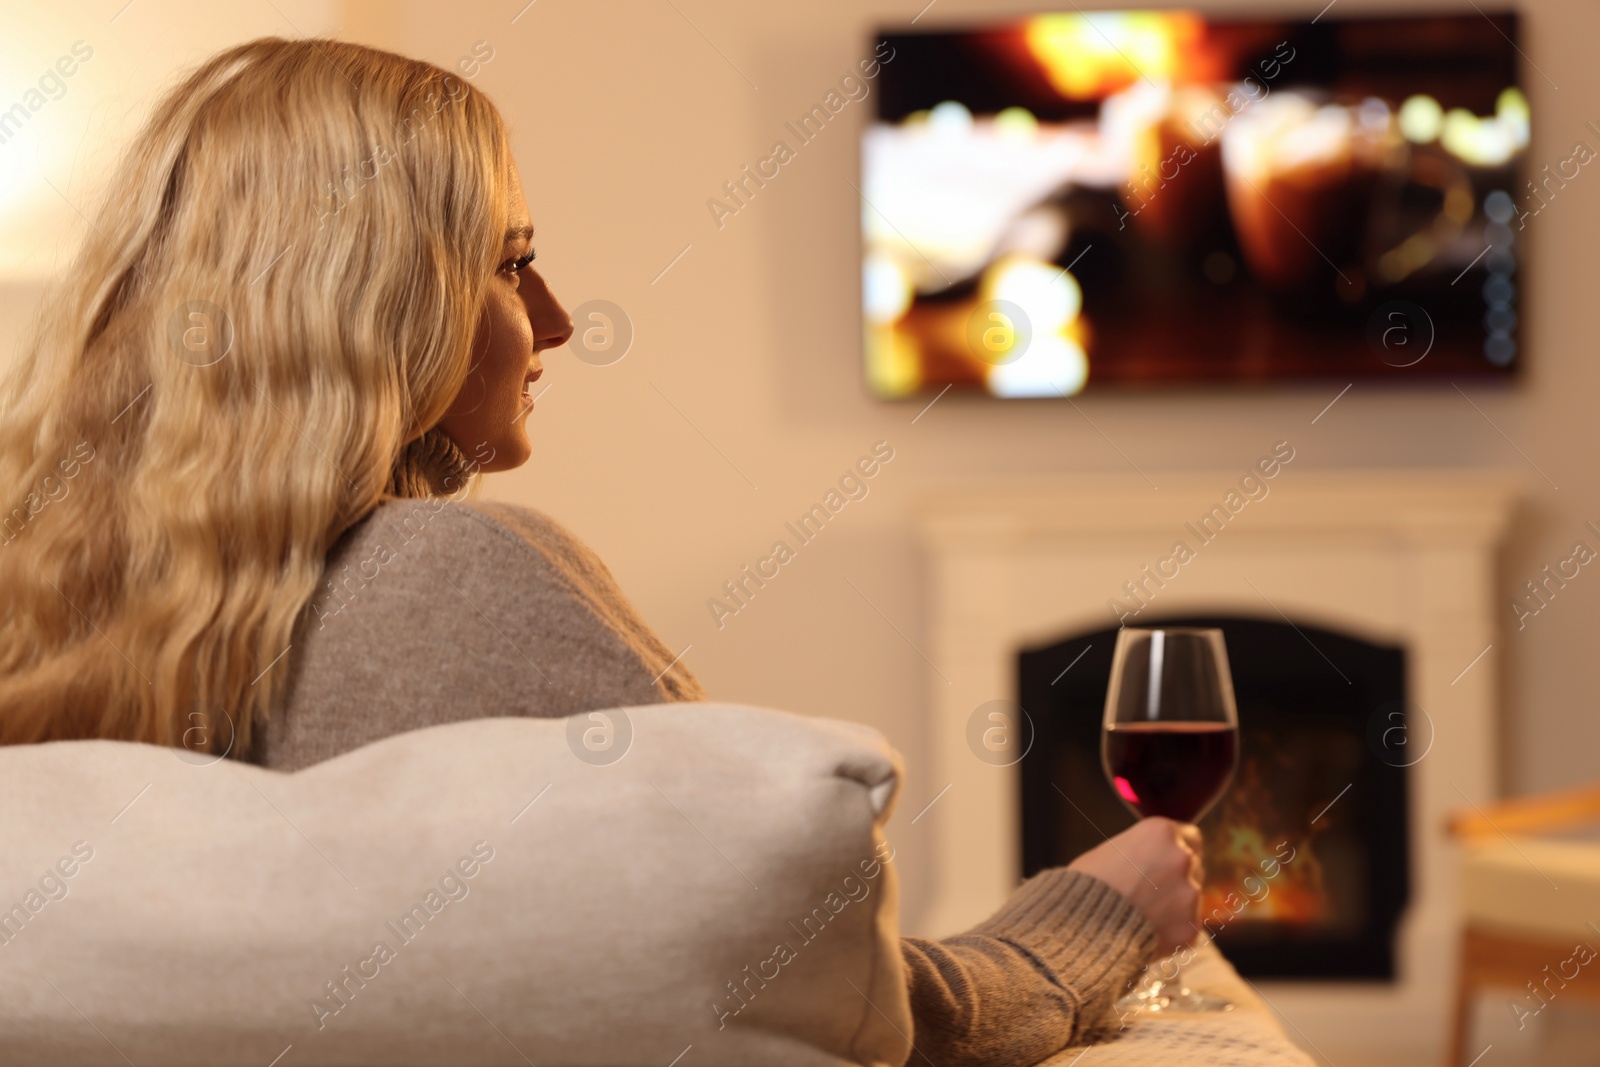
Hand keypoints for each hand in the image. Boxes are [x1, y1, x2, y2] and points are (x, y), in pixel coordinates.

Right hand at [1067, 817, 1202, 954]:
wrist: (1081, 925)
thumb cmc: (1087, 884)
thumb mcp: (1113, 849)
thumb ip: (1144, 850)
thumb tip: (1155, 859)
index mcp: (1162, 832)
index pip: (1191, 836)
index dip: (1177, 850)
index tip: (1167, 864)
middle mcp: (1182, 857)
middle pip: (1193, 866)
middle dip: (1176, 878)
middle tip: (1149, 893)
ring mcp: (1190, 893)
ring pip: (1190, 898)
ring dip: (1174, 905)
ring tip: (1141, 915)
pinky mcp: (1190, 927)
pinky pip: (1186, 927)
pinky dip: (1171, 931)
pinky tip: (1146, 932)